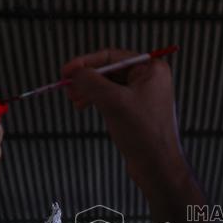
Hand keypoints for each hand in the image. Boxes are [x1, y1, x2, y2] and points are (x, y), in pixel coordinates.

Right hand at [61, 49, 184, 190]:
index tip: (66, 71)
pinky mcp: (136, 111)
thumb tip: (75, 73)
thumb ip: (91, 82)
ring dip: (89, 90)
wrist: (157, 166)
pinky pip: (112, 98)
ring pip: (108, 85)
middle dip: (87, 79)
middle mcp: (149, 79)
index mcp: (151, 69)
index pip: (112, 56)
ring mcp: (143, 95)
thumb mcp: (113, 101)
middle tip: (67, 88)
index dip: (86, 63)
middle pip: (109, 70)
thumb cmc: (143, 133)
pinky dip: (97, 101)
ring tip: (74, 100)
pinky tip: (84, 106)